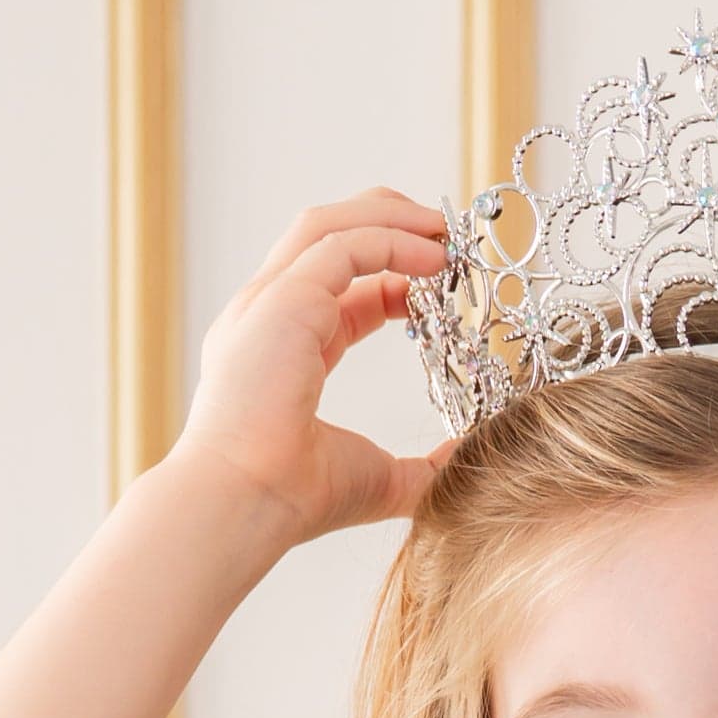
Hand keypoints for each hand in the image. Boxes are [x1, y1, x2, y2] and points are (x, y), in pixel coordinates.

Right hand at [174, 187, 462, 545]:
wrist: (250, 500)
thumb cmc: (297, 497)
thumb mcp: (380, 479)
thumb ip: (423, 468)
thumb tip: (467, 459)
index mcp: (280, 350)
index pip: (336, 291)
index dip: (389, 277)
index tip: (436, 284)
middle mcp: (267, 316)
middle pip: (325, 238)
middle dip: (385, 222)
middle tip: (443, 233)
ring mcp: (268, 301)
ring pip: (329, 225)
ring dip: (389, 216)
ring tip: (443, 229)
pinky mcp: (283, 297)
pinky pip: (344, 245)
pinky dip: (392, 239)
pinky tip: (434, 257)